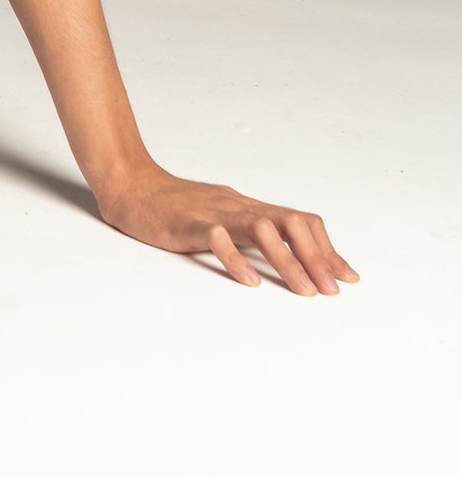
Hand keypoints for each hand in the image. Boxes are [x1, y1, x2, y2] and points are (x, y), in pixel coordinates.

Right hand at [97, 164, 358, 294]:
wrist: (131, 186)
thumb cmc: (174, 207)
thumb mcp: (221, 215)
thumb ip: (250, 231)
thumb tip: (285, 251)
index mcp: (248, 207)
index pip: (300, 221)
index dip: (326, 249)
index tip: (347, 278)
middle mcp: (239, 207)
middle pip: (291, 223)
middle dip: (318, 257)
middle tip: (333, 291)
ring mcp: (215, 213)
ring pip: (262, 229)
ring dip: (289, 262)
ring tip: (305, 291)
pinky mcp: (188, 224)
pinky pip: (217, 238)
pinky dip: (237, 260)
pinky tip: (250, 282)